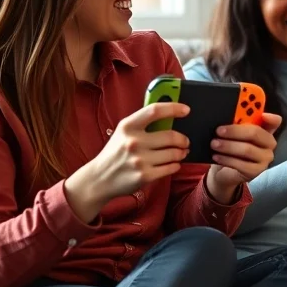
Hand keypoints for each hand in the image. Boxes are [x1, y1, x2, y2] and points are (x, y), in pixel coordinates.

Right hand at [65, 103, 191, 221]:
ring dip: (181, 153)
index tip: (186, 110)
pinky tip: (172, 164)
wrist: (100, 178)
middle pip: (171, 136)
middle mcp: (133, 142)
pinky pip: (171, 168)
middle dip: (183, 140)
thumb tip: (171, 114)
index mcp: (128, 126)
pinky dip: (175, 165)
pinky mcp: (145, 176)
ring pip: (174, 153)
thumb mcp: (123, 133)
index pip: (155, 111)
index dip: (173, 108)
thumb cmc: (116, 152)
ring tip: (180, 153)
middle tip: (185, 142)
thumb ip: (143, 123)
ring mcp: (139, 160)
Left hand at [205, 113, 281, 202]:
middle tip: (219, 131)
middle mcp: (269, 144)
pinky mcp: (256, 172)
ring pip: (247, 149)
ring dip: (228, 146)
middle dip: (236, 131)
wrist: (225, 172)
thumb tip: (231, 115)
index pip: (275, 121)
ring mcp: (265, 159)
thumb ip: (237, 124)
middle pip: (256, 133)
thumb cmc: (231, 149)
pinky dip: (226, 159)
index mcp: (265, 130)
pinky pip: (241, 164)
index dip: (270, 117)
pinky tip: (216, 156)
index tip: (261, 114)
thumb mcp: (233, 135)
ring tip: (214, 144)